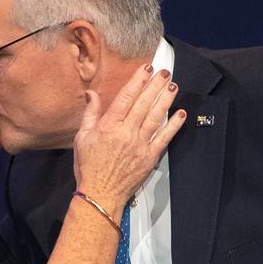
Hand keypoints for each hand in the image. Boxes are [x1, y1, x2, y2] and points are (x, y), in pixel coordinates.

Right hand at [73, 66, 185, 214]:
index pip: (126, 97)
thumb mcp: (82, 138)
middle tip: (165, 72)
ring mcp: (140, 144)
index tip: (146, 69)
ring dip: (166, 100)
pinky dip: (173, 125)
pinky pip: (164, 138)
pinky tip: (180, 114)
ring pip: (156, 117)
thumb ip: (90, 114)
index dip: (138, 80)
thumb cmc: (89, 168)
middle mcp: (126, 132)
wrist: (100, 194)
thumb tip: (91, 95)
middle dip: (155, 85)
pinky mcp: (149, 157)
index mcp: (109, 126)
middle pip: (144, 103)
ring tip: (173, 86)